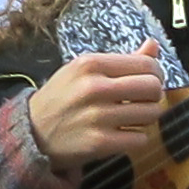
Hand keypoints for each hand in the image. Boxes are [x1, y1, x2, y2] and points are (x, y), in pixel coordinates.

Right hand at [22, 48, 168, 164]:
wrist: (33, 130)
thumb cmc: (63, 96)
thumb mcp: (84, 70)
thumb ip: (122, 60)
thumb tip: (153, 45)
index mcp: (91, 64)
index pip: (146, 65)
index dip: (155, 74)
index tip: (148, 81)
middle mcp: (94, 88)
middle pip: (153, 88)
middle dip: (153, 96)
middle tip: (142, 100)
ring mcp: (97, 117)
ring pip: (151, 114)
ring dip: (146, 117)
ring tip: (131, 117)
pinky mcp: (99, 143)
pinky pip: (140, 139)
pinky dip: (136, 137)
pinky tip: (122, 133)